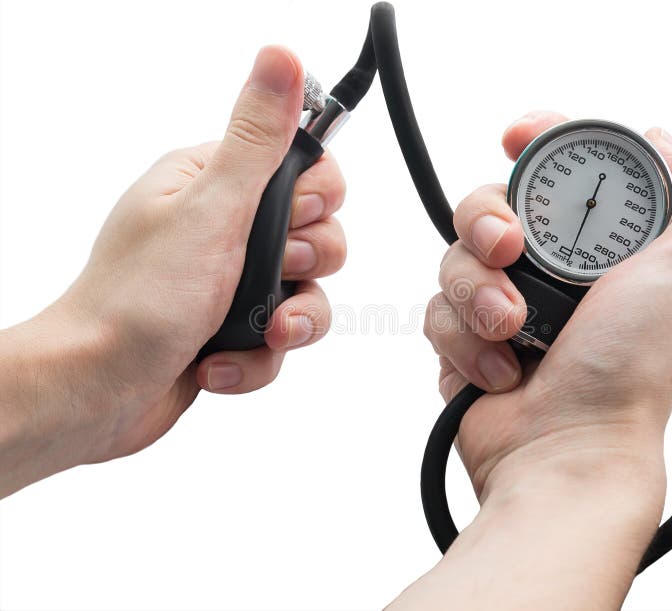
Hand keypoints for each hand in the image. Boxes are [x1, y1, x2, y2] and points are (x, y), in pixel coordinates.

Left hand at [0, 46, 345, 494]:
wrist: (97, 391)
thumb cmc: (138, 301)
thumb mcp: (210, 210)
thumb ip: (256, 142)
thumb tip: (280, 60)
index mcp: (213, 184)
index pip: (303, 168)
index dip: (316, 198)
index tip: (292, 218)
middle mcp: (226, 229)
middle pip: (319, 233)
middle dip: (307, 265)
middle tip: (273, 272)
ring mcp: (231, 282)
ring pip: (308, 292)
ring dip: (290, 321)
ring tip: (260, 333)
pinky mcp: (234, 328)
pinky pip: (281, 339)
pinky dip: (256, 358)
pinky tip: (216, 363)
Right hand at [400, 111, 671, 609]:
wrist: (568, 447)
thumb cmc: (630, 367)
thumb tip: (657, 141)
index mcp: (594, 248)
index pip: (552, 171)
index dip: (532, 142)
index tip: (515, 137)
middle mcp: (545, 272)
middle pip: (485, 205)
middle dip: (486, 220)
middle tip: (507, 250)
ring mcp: (500, 307)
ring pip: (452, 258)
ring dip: (477, 292)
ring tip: (510, 329)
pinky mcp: (463, 341)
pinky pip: (436, 311)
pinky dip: (465, 340)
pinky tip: (501, 373)